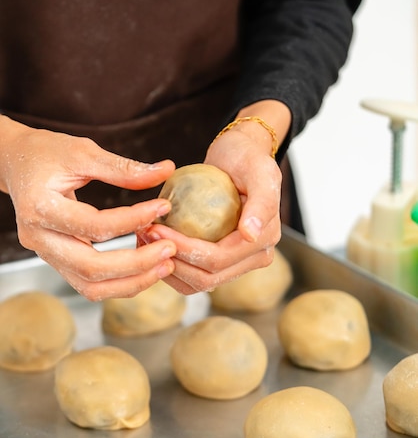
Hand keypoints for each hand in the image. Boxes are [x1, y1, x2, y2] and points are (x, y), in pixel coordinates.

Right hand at [0, 117, 176, 299]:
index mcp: (40, 207)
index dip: (133, 220)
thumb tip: (167, 171)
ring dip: (131, 281)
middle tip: (170, 250)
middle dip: (136, 264)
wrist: (15, 162)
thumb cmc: (46, 153)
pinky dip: (119, 281)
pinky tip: (146, 266)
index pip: (94, 226)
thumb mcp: (83, 151)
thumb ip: (123, 167)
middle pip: (91, 268)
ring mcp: (45, 253)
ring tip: (164, 265)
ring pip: (90, 286)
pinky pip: (88, 283)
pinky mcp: (56, 259)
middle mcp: (38, 238)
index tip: (163, 207)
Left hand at [138, 120, 282, 294]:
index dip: (184, 250)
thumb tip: (251, 235)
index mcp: (263, 243)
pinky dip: (169, 266)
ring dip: (167, 267)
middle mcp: (253, 259)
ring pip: (196, 283)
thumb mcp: (260, 171)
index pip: (218, 260)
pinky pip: (191, 275)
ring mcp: (236, 263)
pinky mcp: (218, 260)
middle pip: (206, 278)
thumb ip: (262, 202)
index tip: (156, 229)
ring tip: (144, 239)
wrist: (239, 154)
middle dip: (171, 261)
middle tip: (144, 234)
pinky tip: (151, 244)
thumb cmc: (248, 157)